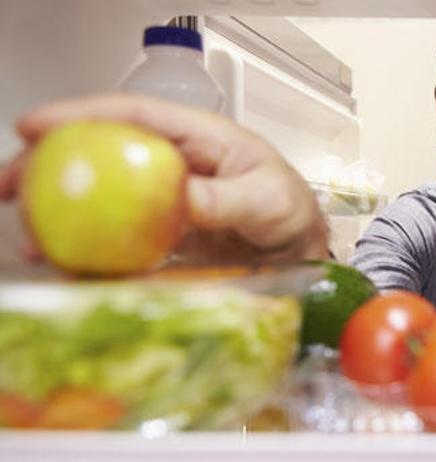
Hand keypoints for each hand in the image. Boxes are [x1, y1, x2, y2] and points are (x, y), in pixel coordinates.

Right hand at [0, 93, 328, 264]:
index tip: (34, 126)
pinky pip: (114, 237)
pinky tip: (66, 265)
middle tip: (8, 188)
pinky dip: (86, 250)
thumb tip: (179, 198)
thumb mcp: (268, 199)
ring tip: (30, 238)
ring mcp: (159, 199)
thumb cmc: (289, 210)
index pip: (133, 115)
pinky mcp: (156, 234)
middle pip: (99, 151)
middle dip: (48, 164)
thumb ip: (227, 199)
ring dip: (58, 213)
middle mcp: (169, 163)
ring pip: (97, 195)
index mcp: (195, 138)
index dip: (80, 114)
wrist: (298, 251)